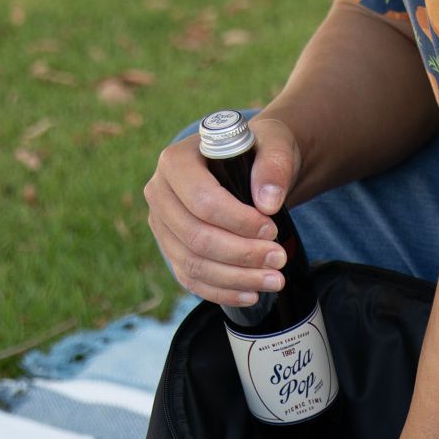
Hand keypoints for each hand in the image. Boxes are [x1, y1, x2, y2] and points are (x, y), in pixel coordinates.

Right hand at [143, 114, 301, 307]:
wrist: (248, 165)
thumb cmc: (257, 152)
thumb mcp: (274, 145)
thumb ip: (274, 165)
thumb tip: (268, 203)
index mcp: (176, 161)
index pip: (202, 200)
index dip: (238, 222)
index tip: (271, 229)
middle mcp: (160, 194)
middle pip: (196, 237)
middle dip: (241, 254)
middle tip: (278, 259)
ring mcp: (162, 225)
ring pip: (193, 264)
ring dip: (236, 278)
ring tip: (274, 280)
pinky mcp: (171, 249)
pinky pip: (191, 279)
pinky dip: (222, 291)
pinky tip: (252, 294)